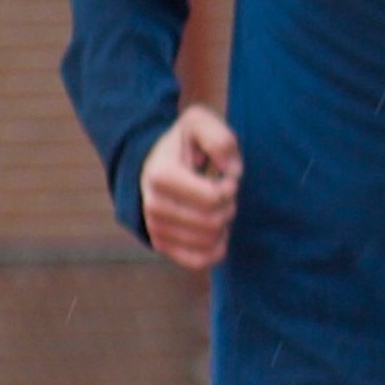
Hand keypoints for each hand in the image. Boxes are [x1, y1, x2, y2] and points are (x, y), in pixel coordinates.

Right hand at [140, 106, 240, 267]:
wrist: (153, 162)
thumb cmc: (183, 142)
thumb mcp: (199, 123)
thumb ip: (220, 138)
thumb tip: (232, 171)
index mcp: (161, 175)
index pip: (213, 199)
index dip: (230, 189)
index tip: (226, 178)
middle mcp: (153, 205)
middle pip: (214, 222)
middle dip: (228, 207)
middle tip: (222, 193)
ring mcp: (155, 227)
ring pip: (210, 242)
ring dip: (223, 225)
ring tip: (213, 207)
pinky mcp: (161, 245)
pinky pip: (199, 261)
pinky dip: (216, 248)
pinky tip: (216, 231)